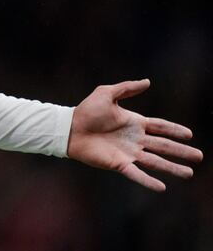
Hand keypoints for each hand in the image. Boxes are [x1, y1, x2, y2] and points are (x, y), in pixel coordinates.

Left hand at [67, 79, 202, 190]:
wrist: (69, 128)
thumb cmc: (86, 111)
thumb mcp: (106, 93)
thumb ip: (127, 88)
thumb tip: (148, 82)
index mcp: (135, 122)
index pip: (161, 127)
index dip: (175, 130)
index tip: (190, 135)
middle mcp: (135, 139)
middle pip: (164, 146)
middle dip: (181, 151)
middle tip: (200, 156)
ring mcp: (128, 152)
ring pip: (156, 161)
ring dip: (172, 168)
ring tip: (189, 173)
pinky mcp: (118, 163)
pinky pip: (136, 173)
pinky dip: (148, 180)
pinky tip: (162, 187)